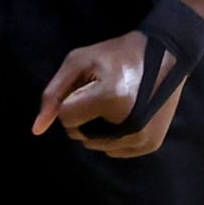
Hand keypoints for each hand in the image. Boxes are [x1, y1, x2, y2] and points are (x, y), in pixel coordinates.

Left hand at [33, 32, 183, 157]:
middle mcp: (128, 124)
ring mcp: (142, 138)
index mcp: (109, 99)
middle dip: (83, 115)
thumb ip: (54, 94)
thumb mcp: (79, 61)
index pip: (66, 117)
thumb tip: (37, 130)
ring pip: (96, 145)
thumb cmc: (116, 54)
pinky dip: (113, 136)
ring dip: (97, 127)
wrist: (166, 53)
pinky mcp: (150, 144)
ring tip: (115, 100)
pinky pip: (114, 151)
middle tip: (103, 91)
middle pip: (80, 135)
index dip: (70, 100)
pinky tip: (126, 114)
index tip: (87, 85)